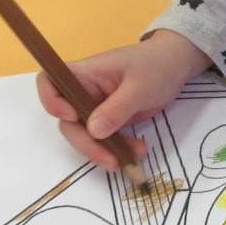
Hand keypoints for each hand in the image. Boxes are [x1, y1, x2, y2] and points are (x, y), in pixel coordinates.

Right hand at [37, 30, 209, 169]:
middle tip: (110, 159)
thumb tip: (93, 130)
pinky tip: (138, 151)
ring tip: (133, 156)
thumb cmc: (155, 65)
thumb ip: (117, 108)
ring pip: (86, 136)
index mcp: (85, 74)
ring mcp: (96, 107)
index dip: (52, 102)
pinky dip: (118, 149)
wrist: (175, 66)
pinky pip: (104, 140)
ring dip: (105, 151)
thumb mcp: (139, 86)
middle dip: (86, 143)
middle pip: (67, 121)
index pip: (49, 82)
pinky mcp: (109, 120)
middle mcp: (84, 91)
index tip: (72, 117)